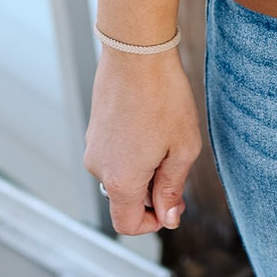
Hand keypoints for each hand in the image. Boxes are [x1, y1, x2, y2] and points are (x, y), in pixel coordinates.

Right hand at [84, 46, 201, 234]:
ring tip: (165, 134)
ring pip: (120, 173)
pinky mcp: (95, 128)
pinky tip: (152, 121)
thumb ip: (172, 188)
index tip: (173, 201)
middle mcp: (98, 167)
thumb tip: (168, 218)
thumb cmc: (164, 96)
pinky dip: (133, 148)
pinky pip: (114, 151)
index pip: (127, 224)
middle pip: (124, 198)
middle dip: (152, 191)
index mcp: (120, 180)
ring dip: (143, 167)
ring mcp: (93, 146)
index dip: (153, 222)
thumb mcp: (182, 148)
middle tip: (177, 161)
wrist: (137, 51)